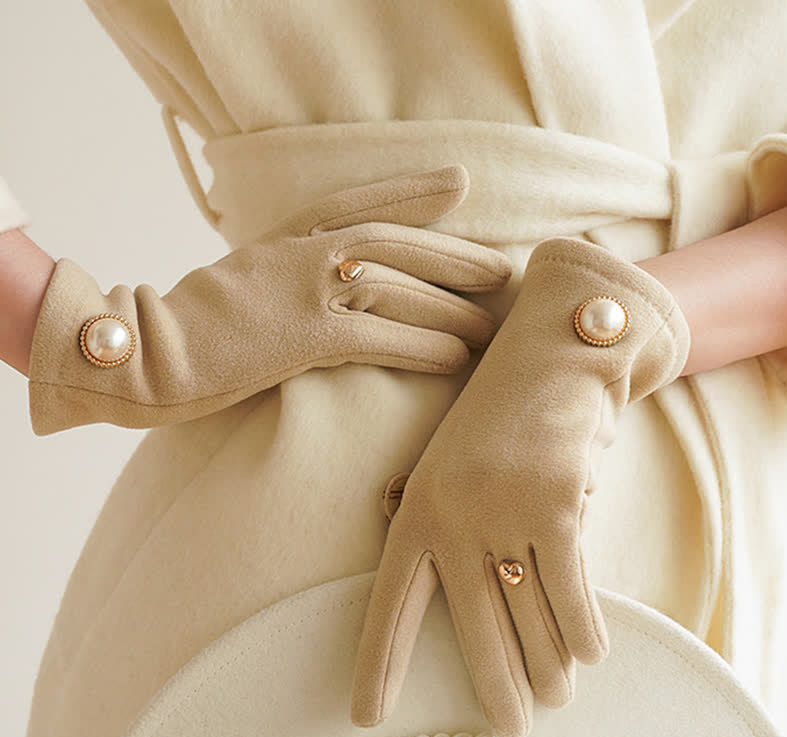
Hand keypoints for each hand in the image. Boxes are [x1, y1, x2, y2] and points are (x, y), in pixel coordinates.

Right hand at [27, 164, 511, 433]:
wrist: (141, 356)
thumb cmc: (186, 332)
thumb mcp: (235, 287)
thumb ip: (277, 278)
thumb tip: (313, 294)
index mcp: (280, 240)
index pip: (355, 204)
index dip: (409, 192)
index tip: (456, 185)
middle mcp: (297, 254)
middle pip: (392, 242)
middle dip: (451, 254)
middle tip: (499, 266)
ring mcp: (301, 290)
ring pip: (395, 288)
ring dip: (448, 307)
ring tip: (490, 324)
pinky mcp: (303, 335)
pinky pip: (380, 336)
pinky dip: (424, 345)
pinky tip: (457, 355)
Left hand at [351, 237, 690, 736]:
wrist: (551, 357)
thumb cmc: (503, 418)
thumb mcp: (455, 466)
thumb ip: (453, 526)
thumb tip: (488, 603)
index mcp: (417, 508)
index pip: (391, 601)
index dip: (379, 660)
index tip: (365, 712)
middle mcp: (453, 515)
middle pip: (473, 627)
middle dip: (495, 686)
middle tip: (509, 728)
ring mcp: (503, 510)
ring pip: (531, 616)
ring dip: (550, 665)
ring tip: (556, 696)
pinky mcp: (556, 504)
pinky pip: (572, 591)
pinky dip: (586, 627)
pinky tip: (592, 652)